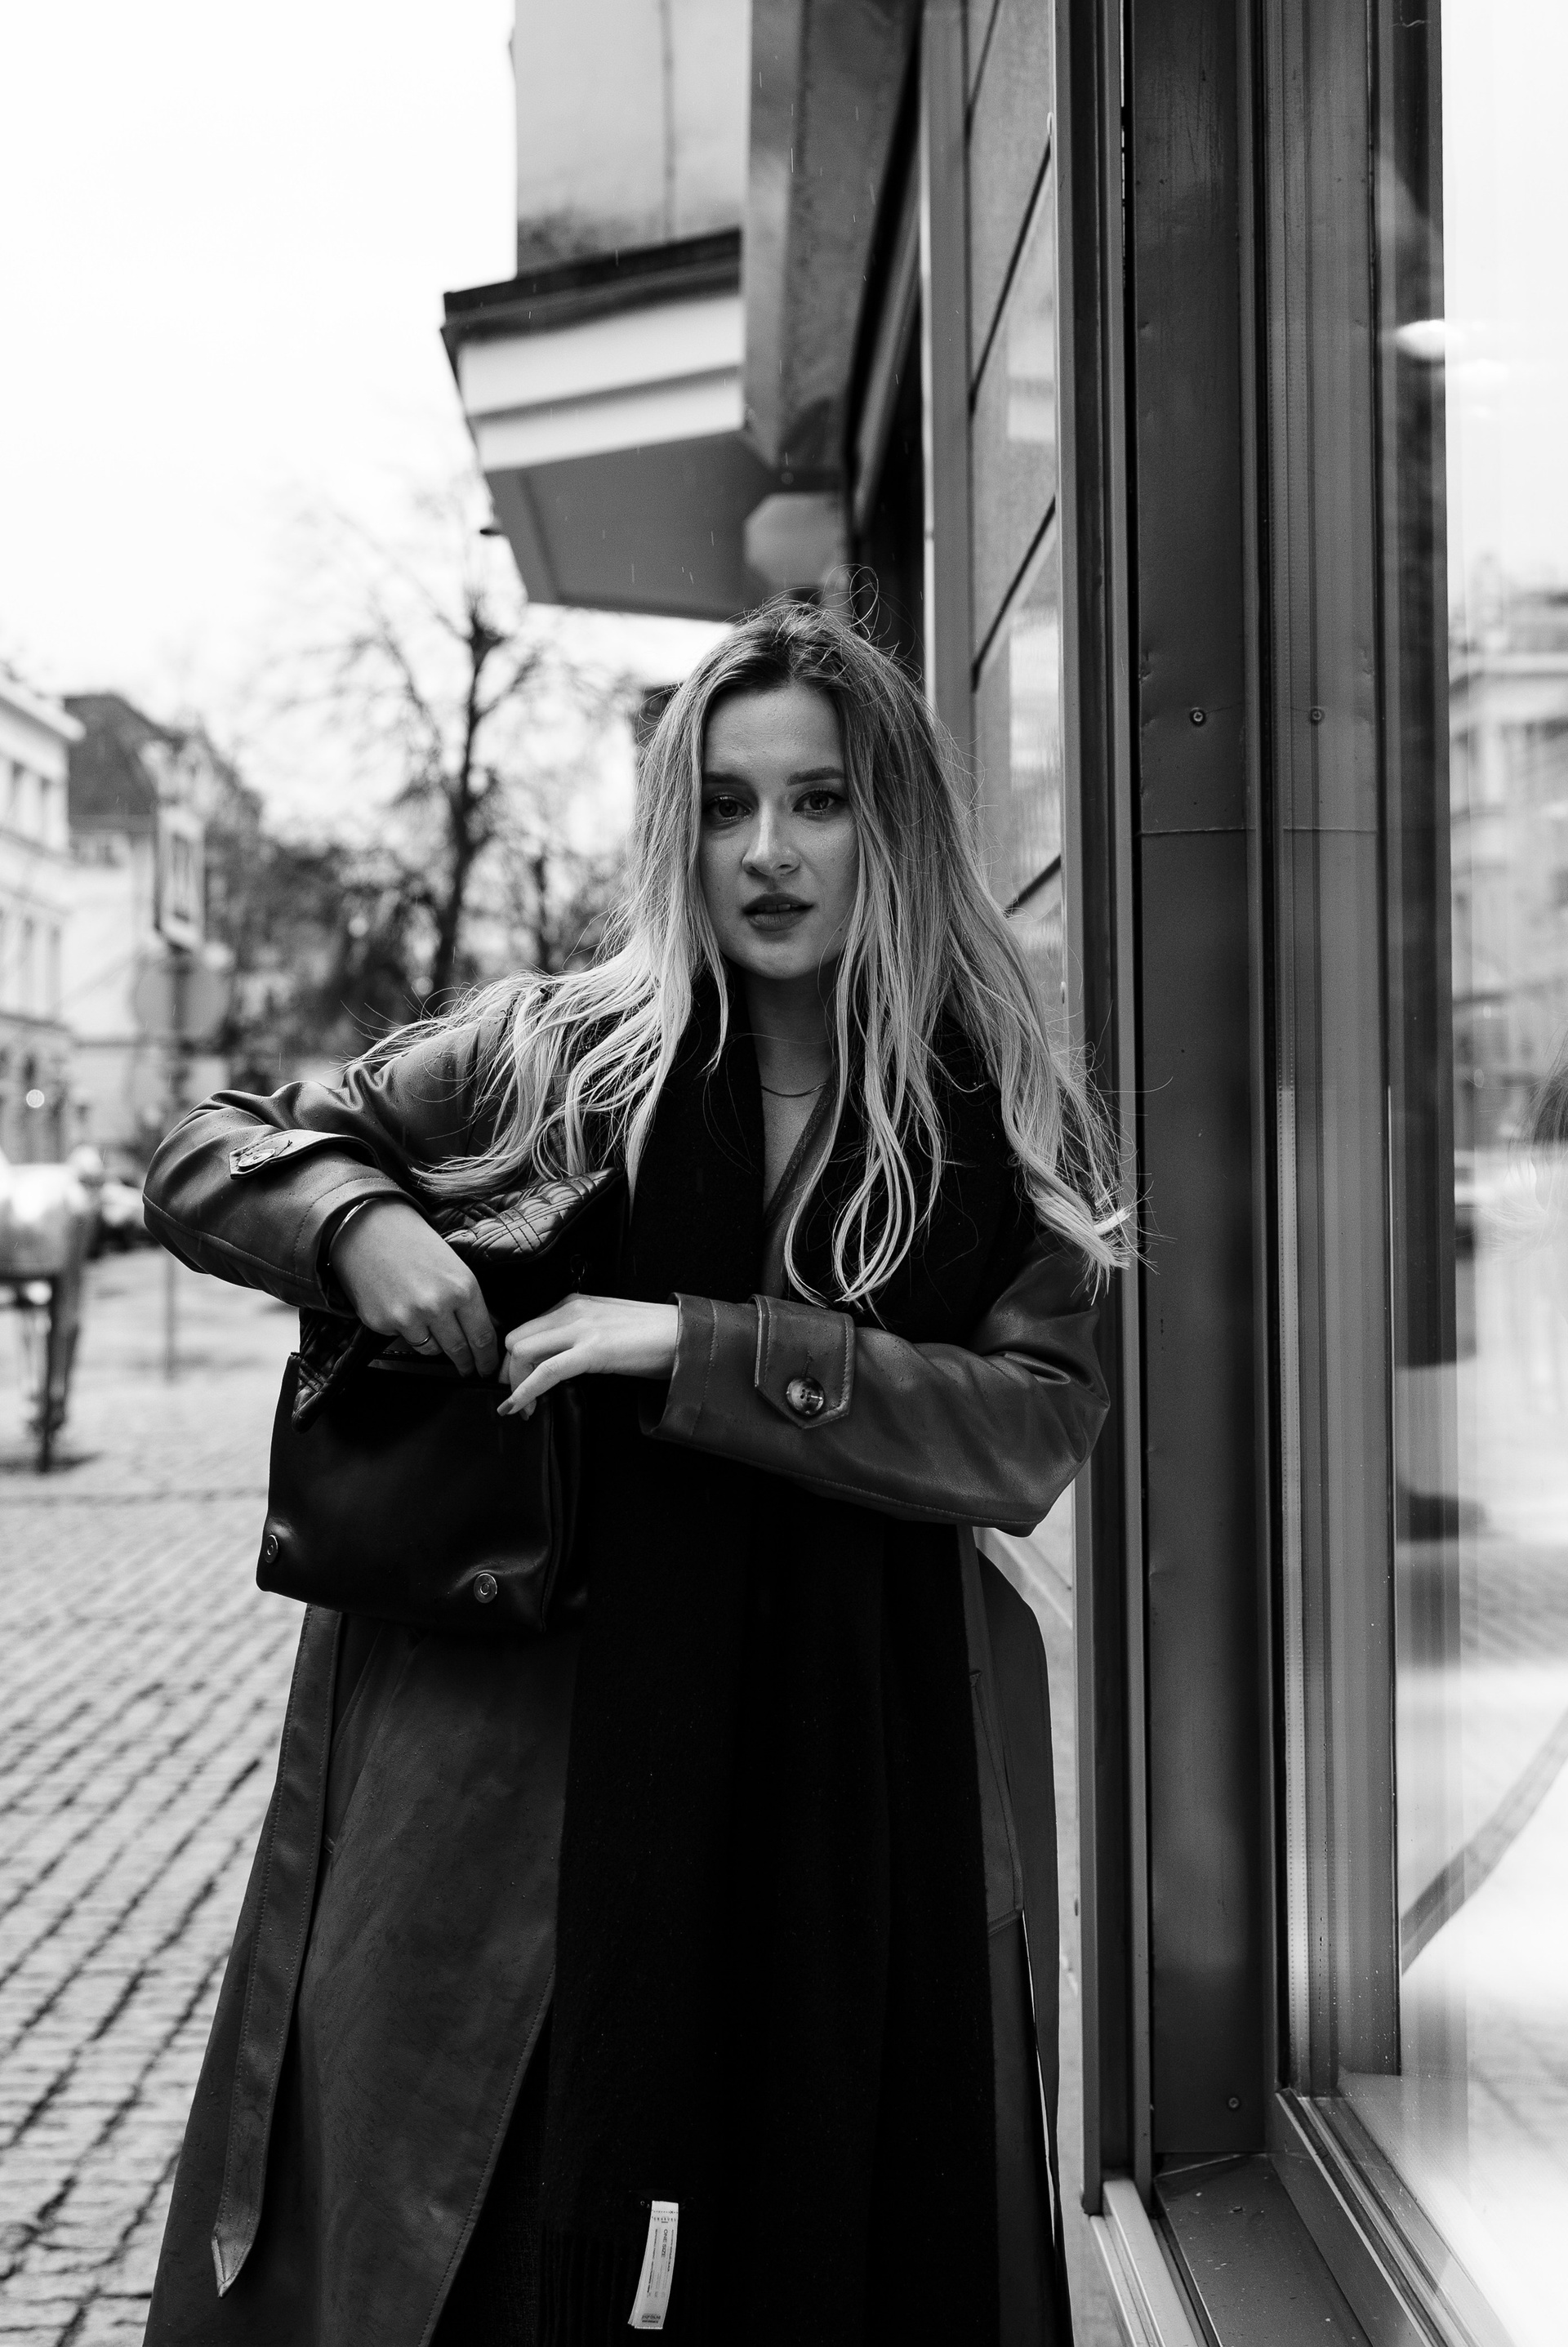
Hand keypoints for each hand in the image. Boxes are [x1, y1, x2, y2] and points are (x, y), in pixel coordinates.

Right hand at [331, 1200, 499, 1379]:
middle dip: (466, 1363)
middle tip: (468, 1369)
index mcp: (462, 1288)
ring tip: (427, 1322)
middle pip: (459, 1350)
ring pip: (430, 1349)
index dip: (487, 1358)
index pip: (482, 1336)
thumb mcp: (453, 1266)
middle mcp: (437, 1306)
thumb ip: (469, 1300)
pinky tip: (399, 1306)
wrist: (367, 1228)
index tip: (489, 1369)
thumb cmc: (414, 1242)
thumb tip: (488, 1327)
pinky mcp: (381, 1324)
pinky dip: (405, 1330)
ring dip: (434, 1343)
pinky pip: (403, 1339)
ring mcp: (407, 1318)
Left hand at [499, 1294, 678, 1416]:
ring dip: (516, 1384)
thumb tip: (557, 1360)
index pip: (525, 1329)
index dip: (515, 1361)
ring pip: (522, 1351)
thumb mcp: (605, 1328)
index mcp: (573, 1304)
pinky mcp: (593, 1350)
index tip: (518, 1383)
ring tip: (525, 1408)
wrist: (684, 1336)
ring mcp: (581, 1328)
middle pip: (515, 1339)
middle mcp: (571, 1310)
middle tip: (519, 1399)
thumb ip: (578, 1336)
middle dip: (510, 1372)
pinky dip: (524, 1390)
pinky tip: (516, 1407)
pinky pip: (546, 1370)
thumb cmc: (651, 1336)